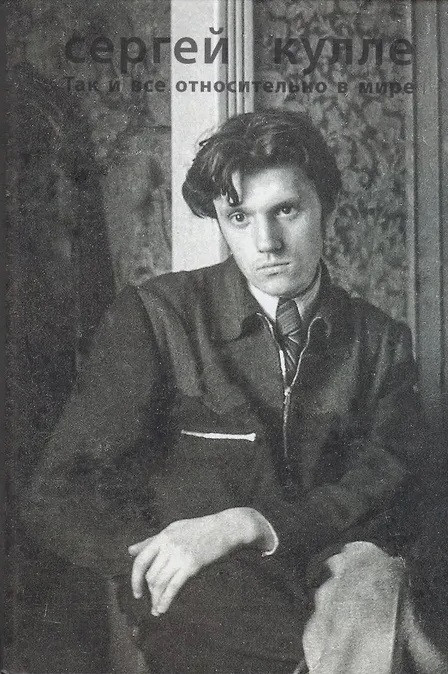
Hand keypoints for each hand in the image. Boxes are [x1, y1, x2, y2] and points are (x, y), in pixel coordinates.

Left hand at [128, 507, 274, 615]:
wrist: (228, 528)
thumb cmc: (202, 530)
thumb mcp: (175, 530)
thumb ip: (152, 541)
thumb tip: (130, 550)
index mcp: (163, 535)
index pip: (141, 560)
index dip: (135, 579)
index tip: (137, 592)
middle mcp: (168, 545)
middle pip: (151, 575)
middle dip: (150, 592)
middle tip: (152, 602)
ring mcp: (179, 555)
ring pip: (160, 583)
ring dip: (156, 599)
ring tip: (157, 609)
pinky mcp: (192, 565)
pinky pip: (173, 587)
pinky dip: (165, 601)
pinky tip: (163, 609)